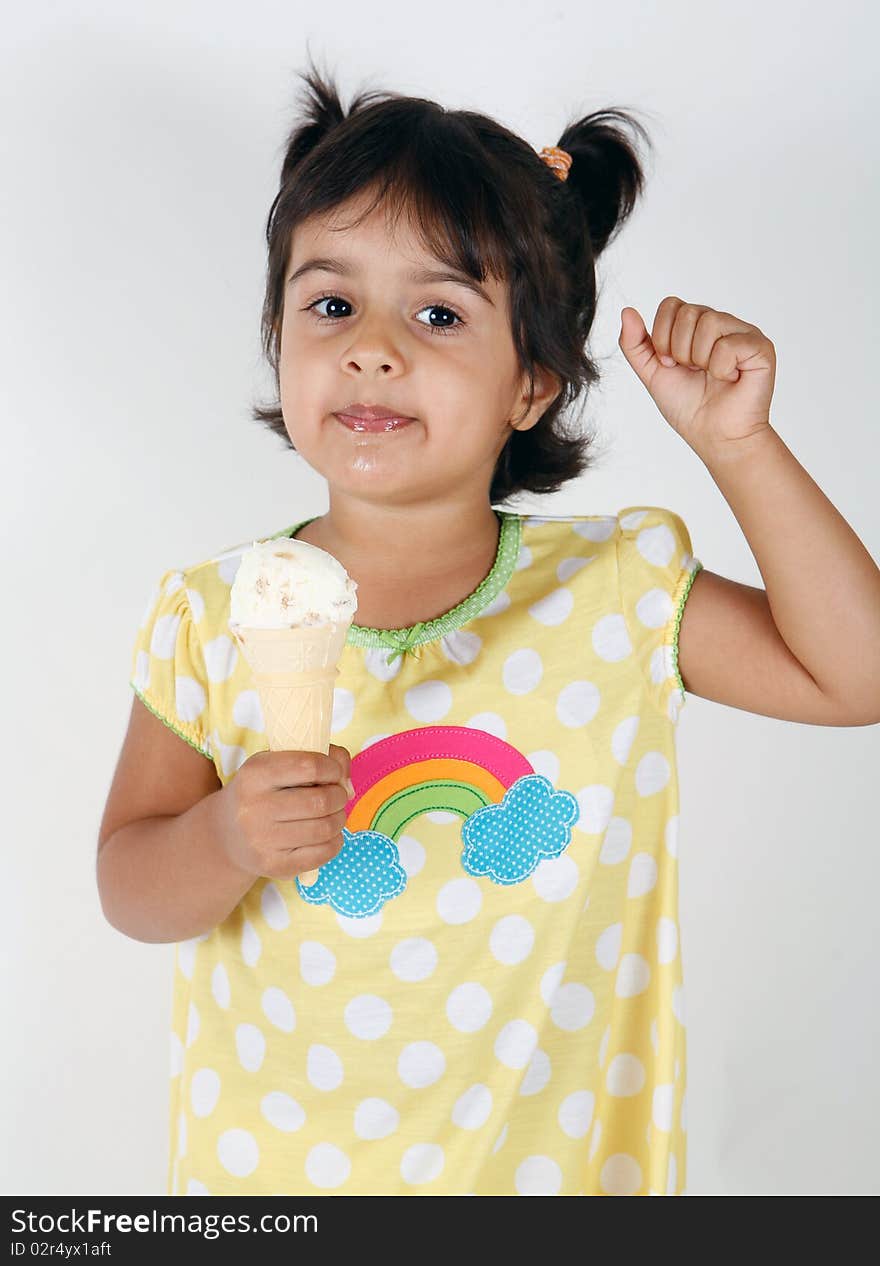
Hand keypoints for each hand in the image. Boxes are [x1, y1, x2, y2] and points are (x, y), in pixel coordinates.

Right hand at [217, 744, 353, 881]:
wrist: (227, 833)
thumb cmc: (263, 791)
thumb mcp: (277, 764)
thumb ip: (319, 759)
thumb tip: (348, 787)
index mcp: (255, 774)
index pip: (310, 766)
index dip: (333, 768)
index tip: (334, 772)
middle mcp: (254, 807)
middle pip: (320, 801)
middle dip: (339, 796)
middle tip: (337, 796)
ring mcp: (262, 840)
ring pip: (324, 828)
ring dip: (339, 819)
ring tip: (333, 814)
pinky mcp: (274, 865)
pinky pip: (322, 853)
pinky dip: (335, 841)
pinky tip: (327, 835)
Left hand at [618, 297, 776, 459]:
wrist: (714, 436)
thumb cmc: (689, 407)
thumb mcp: (651, 373)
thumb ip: (635, 344)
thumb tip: (627, 311)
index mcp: (695, 326)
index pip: (671, 305)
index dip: (663, 337)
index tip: (671, 365)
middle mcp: (720, 323)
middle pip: (688, 312)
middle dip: (680, 351)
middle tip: (693, 372)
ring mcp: (742, 333)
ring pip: (709, 322)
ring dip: (700, 359)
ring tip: (711, 376)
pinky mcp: (760, 347)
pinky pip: (729, 344)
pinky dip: (721, 369)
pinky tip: (729, 379)